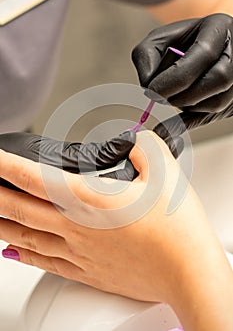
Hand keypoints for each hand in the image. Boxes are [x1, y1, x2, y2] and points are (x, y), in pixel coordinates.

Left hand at [0, 131, 232, 330]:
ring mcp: (78, 253)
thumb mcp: (164, 170)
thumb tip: (134, 140)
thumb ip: (144, 146)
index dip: (6, 166)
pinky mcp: (87, 272)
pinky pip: (44, 263)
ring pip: (25, 238)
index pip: (34, 178)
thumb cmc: (176, 228)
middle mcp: (76, 228)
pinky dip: (23, 255)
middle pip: (20, 210)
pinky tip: (13, 252)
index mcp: (89, 201)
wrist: (186, 271)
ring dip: (2, 225)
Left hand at [132, 13, 232, 154]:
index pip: (204, 53)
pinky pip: (215, 114)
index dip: (175, 77)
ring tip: (172, 98)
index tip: (152, 91)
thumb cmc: (179, 45)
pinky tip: (173, 119)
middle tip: (161, 97)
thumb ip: (146, 56)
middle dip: (183, 94)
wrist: (204, 52)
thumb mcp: (160, 40)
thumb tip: (148, 85)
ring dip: (188, 106)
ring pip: (219, 101)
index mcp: (218, 28)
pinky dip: (191, 117)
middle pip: (218, 78)